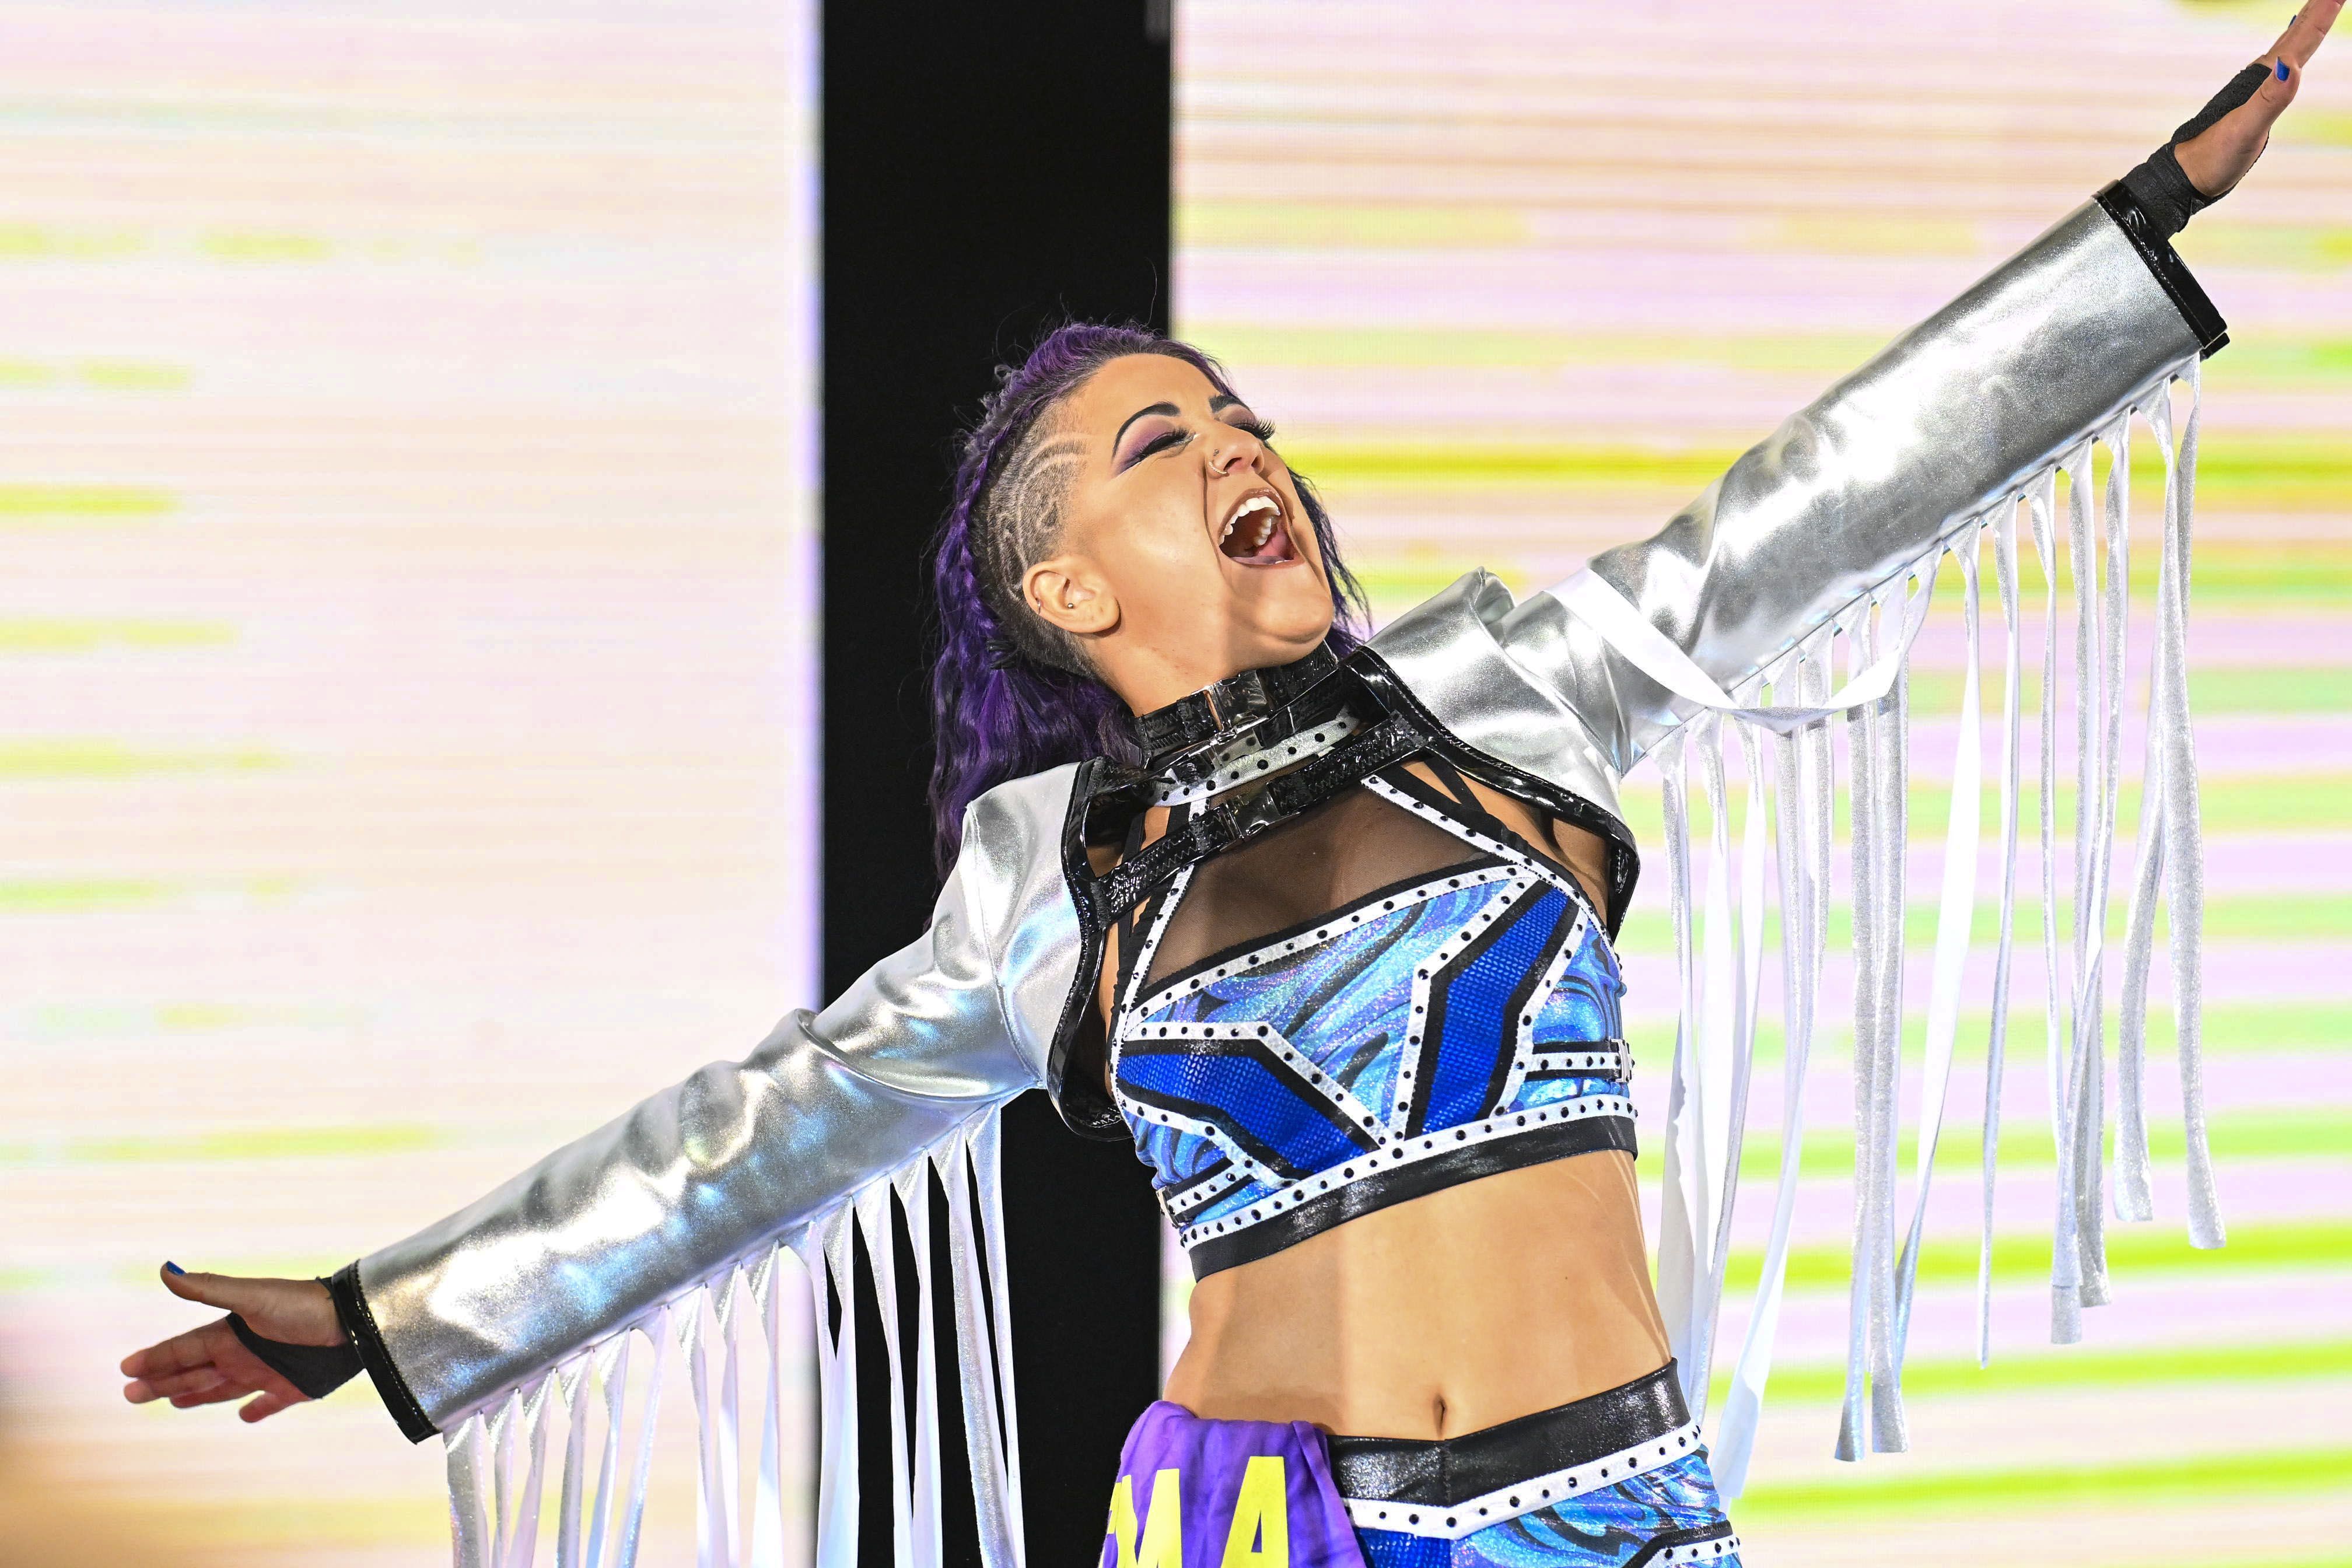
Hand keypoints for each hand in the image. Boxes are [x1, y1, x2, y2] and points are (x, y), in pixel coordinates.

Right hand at [118, 1265, 343, 1423]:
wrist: (354, 1321)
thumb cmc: (303, 1306)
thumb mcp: (252, 1297)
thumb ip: (209, 1288)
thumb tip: (166, 1269)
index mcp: (230, 1333)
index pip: (183, 1350)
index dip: (156, 1359)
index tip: (126, 1368)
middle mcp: (244, 1353)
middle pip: (194, 1372)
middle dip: (162, 1383)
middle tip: (131, 1394)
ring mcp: (267, 1371)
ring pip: (222, 1388)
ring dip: (196, 1395)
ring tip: (172, 1400)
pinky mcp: (293, 1388)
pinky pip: (268, 1403)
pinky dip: (255, 1409)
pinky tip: (243, 1414)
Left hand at [2176, 2, 2341, 199]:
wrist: (2189, 176)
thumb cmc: (2215, 156)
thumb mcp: (2246, 128)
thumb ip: (2270, 98)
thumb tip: (2291, 66)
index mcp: (2265, 79)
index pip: (2301, 39)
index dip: (2322, 13)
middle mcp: (2262, 78)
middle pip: (2296, 35)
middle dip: (2316, 9)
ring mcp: (2259, 89)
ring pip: (2288, 47)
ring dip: (2306, 24)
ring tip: (2319, 7)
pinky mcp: (2256, 104)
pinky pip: (2281, 69)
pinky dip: (2292, 53)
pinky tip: (2289, 55)